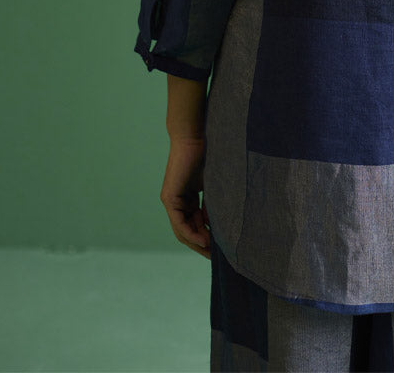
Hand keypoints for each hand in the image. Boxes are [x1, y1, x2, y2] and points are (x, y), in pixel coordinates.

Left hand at [160, 136, 210, 258]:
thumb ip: (215, 203)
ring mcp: (172, 201)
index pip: (196, 225)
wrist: (195, 136)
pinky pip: (180, 223)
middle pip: (188, 231)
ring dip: (198, 243)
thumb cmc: (208, 154)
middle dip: (202, 245)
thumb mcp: (214, 185)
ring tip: (213, 252)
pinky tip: (204, 241)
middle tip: (217, 257)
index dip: (207, 238)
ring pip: (183, 231)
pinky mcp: (170, 198)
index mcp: (188, 198)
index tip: (221, 248)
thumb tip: (224, 224)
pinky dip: (191, 233)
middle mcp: (177, 202)